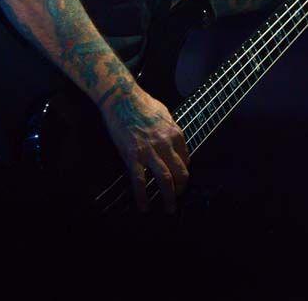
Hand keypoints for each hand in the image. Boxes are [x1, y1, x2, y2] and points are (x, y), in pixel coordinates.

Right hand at [99, 84, 188, 214]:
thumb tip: (173, 139)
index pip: (186, 160)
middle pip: (181, 173)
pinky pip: (140, 181)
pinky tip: (144, 206)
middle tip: (177, 196)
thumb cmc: (141, 102)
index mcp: (175, 133)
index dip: (184, 172)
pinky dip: (143, 197)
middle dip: (182, 188)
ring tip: (168, 208)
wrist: (121, 97)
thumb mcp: (164, 113)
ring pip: (166, 180)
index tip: (180, 178)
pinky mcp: (133, 155)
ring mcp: (150, 151)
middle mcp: (166, 144)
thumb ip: (170, 128)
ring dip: (169, 198)